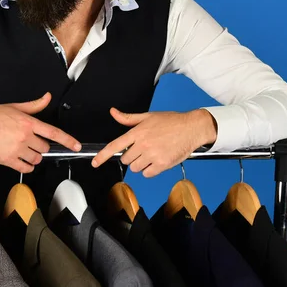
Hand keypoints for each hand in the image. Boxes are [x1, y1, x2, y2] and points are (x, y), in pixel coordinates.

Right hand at [0, 92, 81, 173]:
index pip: (53, 133)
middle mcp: (24, 136)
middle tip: (31, 141)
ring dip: (34, 156)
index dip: (67, 140)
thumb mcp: (15, 107)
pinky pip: (26, 168)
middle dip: (40, 146)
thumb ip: (35, 105)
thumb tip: (47, 97)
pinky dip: (27, 166)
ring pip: (37, 159)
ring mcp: (16, 149)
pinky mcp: (8, 160)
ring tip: (24, 150)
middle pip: (45, 147)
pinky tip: (22, 160)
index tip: (76, 146)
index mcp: (28, 123)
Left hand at [91, 107, 216, 177]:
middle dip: (131, 156)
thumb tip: (113, 112)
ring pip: (136, 168)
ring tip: (151, 153)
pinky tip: (157, 160)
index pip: (115, 146)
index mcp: (138, 132)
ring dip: (140, 164)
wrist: (191, 128)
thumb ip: (128, 118)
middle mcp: (143, 144)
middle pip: (126, 159)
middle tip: (142, 148)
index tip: (95, 163)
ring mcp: (153, 155)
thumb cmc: (170, 121)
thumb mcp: (147, 116)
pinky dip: (150, 170)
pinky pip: (148, 174)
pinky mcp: (162, 164)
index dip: (102, 155)